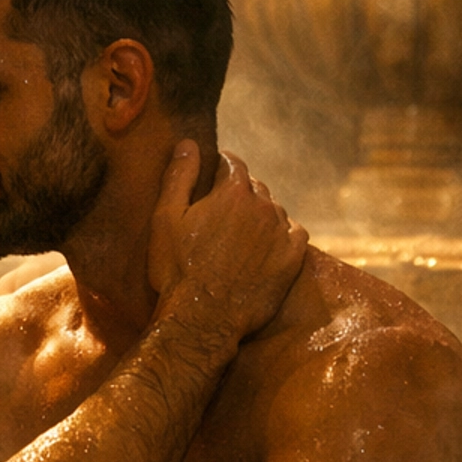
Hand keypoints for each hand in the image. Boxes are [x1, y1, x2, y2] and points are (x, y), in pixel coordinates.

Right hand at [148, 146, 307, 340]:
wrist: (203, 318)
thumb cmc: (177, 269)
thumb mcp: (166, 217)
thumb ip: (179, 176)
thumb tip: (188, 144)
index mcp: (233, 192)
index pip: (232, 163)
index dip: (221, 166)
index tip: (214, 175)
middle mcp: (263, 206)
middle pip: (255, 187)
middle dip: (240, 192)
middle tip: (222, 210)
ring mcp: (281, 234)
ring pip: (274, 210)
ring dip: (260, 213)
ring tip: (242, 230)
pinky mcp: (292, 260)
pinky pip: (296, 233)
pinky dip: (284, 232)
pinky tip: (270, 242)